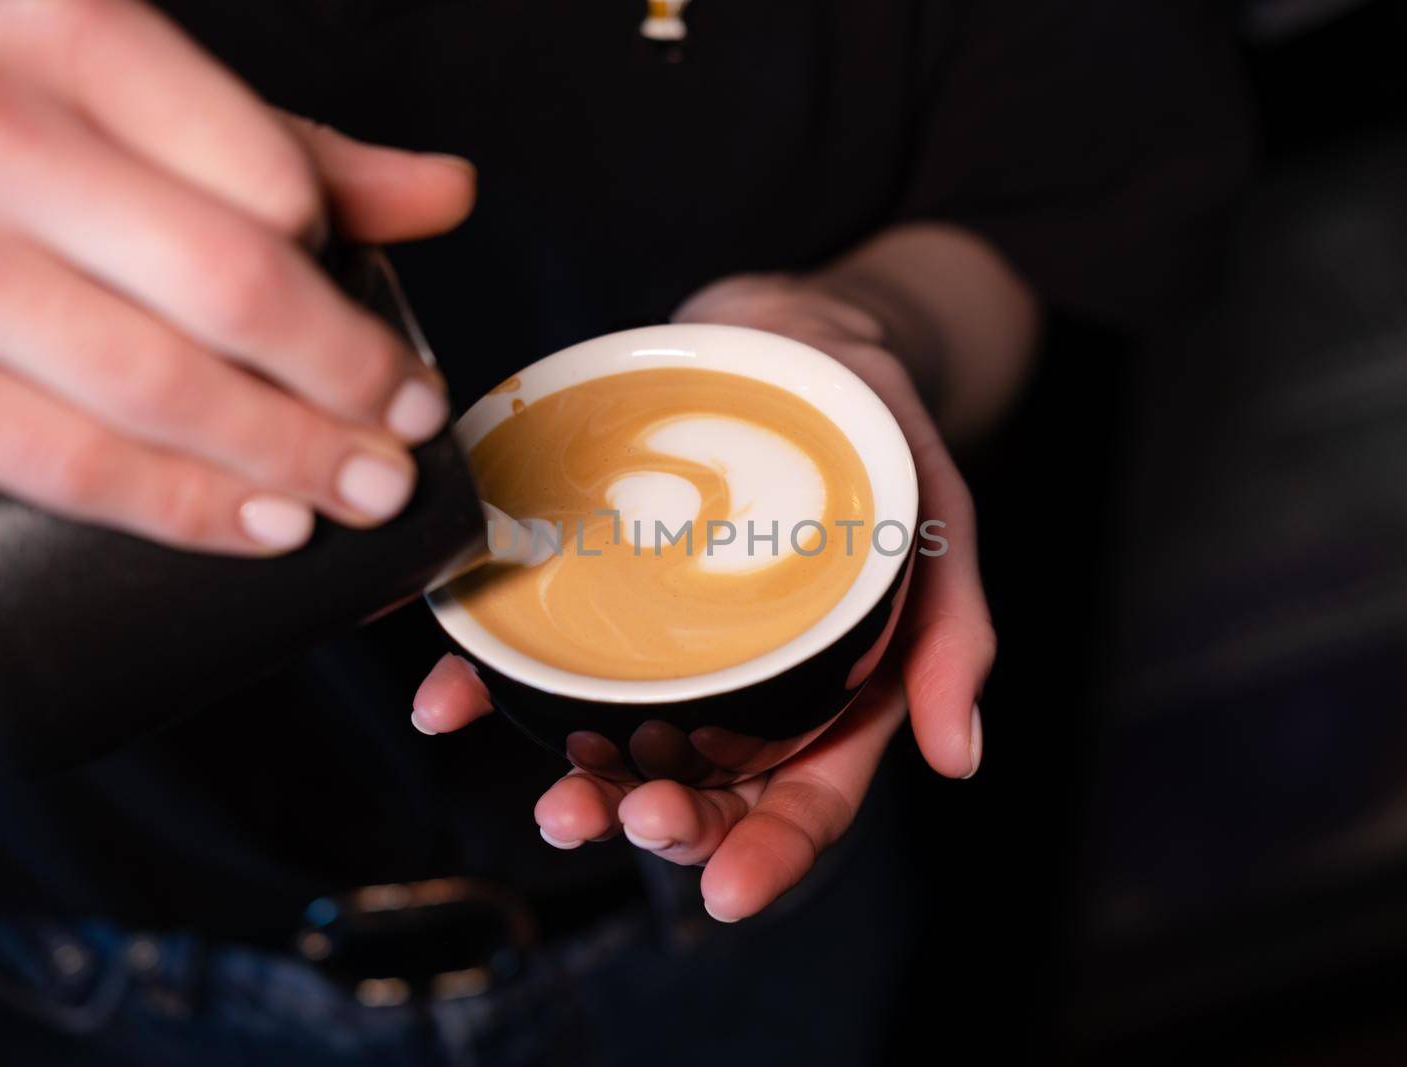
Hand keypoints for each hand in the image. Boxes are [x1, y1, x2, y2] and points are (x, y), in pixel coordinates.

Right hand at [0, 0, 475, 552]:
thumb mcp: (127, 96)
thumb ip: (282, 145)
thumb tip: (447, 193)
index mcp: (66, 34)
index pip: (267, 178)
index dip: (340, 274)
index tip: (384, 333)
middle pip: (229, 287)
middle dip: (347, 382)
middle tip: (407, 433)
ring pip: (155, 386)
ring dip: (286, 457)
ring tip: (361, 490)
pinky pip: (61, 459)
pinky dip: (180, 503)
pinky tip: (260, 521)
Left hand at [414, 274, 995, 921]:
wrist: (792, 335)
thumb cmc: (874, 432)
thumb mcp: (938, 521)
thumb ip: (953, 634)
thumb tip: (957, 757)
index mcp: (835, 692)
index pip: (808, 799)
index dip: (768, 855)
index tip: (722, 889)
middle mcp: (748, 686)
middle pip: (710, 787)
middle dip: (663, 824)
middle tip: (618, 818)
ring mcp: (672, 645)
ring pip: (627, 743)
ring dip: (585, 786)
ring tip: (554, 802)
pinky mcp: (602, 591)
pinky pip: (542, 651)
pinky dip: (489, 684)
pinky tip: (449, 704)